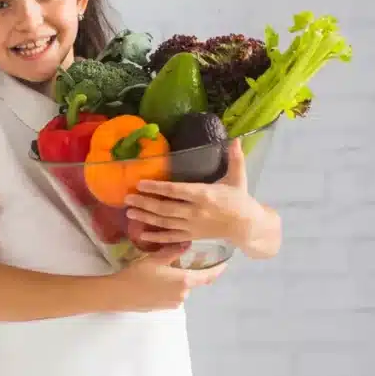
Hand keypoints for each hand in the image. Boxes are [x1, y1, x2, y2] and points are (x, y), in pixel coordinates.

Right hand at [110, 243, 226, 310]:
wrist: (120, 294)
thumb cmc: (138, 274)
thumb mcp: (155, 258)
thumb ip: (174, 251)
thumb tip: (187, 243)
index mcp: (185, 280)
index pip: (208, 276)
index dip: (218, 270)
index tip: (225, 263)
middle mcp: (184, 294)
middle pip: (193, 281)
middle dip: (189, 272)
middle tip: (180, 261)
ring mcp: (175, 303)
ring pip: (182, 288)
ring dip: (177, 280)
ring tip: (163, 272)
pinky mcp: (165, 308)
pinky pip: (173, 295)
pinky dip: (169, 288)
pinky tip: (156, 282)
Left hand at [122, 139, 265, 249]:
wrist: (247, 226)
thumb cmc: (240, 200)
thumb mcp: (238, 178)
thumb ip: (236, 158)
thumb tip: (236, 138)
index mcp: (205, 195)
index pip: (177, 191)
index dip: (158, 187)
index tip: (141, 183)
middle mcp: (196, 212)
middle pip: (166, 208)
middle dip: (145, 203)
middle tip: (127, 198)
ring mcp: (193, 226)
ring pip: (165, 223)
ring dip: (146, 218)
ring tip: (129, 212)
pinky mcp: (192, 236)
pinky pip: (171, 238)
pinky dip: (156, 237)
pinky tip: (142, 234)